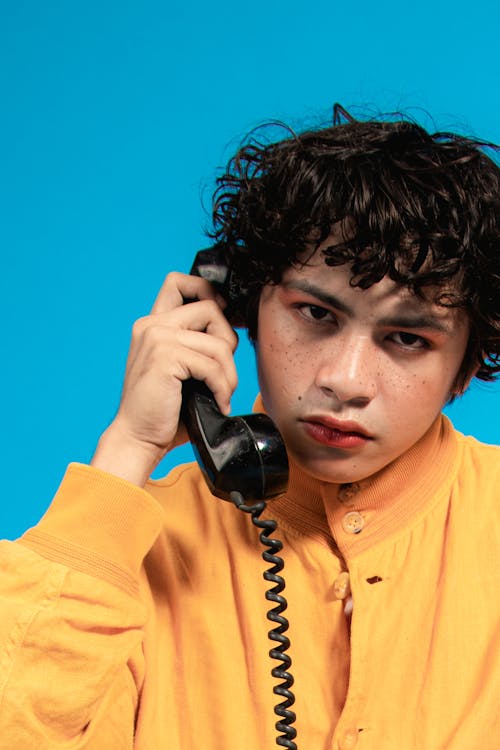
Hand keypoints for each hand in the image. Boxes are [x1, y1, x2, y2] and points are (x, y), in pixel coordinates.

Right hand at [91, 272, 237, 484]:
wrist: (138, 438)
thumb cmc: (163, 409)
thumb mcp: (180, 368)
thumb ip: (196, 344)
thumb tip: (232, 328)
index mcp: (153, 324)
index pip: (180, 281)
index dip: (209, 292)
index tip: (220, 326)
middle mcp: (152, 324)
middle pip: (211, 307)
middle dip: (228, 341)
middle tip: (223, 374)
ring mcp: (157, 338)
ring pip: (218, 342)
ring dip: (229, 374)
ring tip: (222, 395)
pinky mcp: (165, 357)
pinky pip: (213, 365)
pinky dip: (222, 388)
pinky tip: (218, 403)